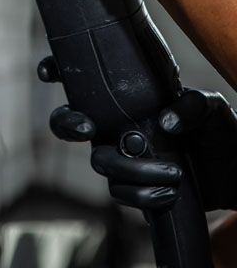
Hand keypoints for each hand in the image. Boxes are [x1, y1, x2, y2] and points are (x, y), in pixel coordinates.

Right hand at [45, 72, 236, 211]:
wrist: (235, 171)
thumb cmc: (219, 129)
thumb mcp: (212, 108)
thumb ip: (191, 105)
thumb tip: (164, 123)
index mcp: (128, 97)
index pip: (84, 79)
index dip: (55, 72)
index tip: (49, 75)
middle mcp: (115, 125)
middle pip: (68, 124)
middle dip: (67, 124)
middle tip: (88, 127)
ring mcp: (122, 156)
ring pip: (99, 162)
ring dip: (128, 169)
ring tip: (168, 172)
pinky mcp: (134, 187)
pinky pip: (120, 193)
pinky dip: (141, 195)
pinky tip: (167, 193)